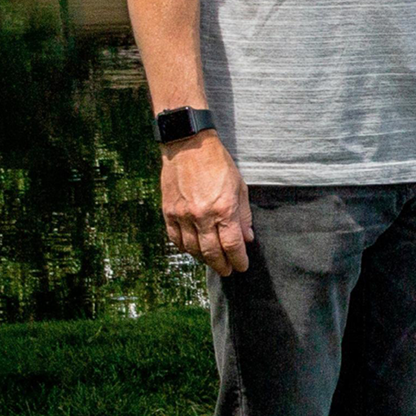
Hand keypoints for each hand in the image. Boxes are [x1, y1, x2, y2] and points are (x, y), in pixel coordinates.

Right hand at [161, 131, 252, 277]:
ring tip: (212, 261)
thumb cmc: (217, 163)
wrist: (188, 145)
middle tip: (227, 270)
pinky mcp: (168, 212)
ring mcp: (182, 215)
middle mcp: (202, 216)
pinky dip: (185, 248)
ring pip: (192, 249)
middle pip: (212, 253)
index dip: (238, 260)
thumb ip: (243, 215)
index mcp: (223, 209)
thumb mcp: (239, 187)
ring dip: (204, 259)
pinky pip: (175, 239)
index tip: (241, 266)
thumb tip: (247, 238)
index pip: (232, 246)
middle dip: (222, 265)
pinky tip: (193, 249)